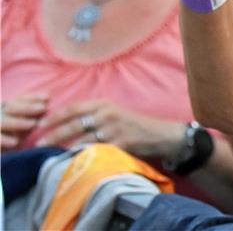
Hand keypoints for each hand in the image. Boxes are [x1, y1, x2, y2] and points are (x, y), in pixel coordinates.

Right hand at [1, 94, 48, 150]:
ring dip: (17, 122)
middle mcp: (0, 118)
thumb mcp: (26, 129)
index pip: (19, 101)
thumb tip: (48, 106)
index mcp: (8, 113)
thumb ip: (35, 119)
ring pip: (2, 122)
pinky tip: (15, 142)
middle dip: (27, 108)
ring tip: (32, 124)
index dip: (32, 98)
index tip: (47, 97)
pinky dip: (3, 139)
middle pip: (11, 108)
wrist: (3, 161)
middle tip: (43, 108)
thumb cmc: (17, 142)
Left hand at [34, 99, 184, 158]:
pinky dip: (82, 157)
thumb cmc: (134, 124)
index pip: (73, 108)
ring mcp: (113, 129)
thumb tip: (66, 123)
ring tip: (50, 155)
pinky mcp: (120, 144)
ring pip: (81, 140)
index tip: (40, 124)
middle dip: (53, 134)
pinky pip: (95, 151)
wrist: (160, 134)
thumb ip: (93, 115)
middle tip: (38, 143)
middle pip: (73, 125)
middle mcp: (107, 114)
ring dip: (64, 149)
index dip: (54, 116)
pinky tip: (72, 162)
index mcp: (104, 104)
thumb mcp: (114, 113)